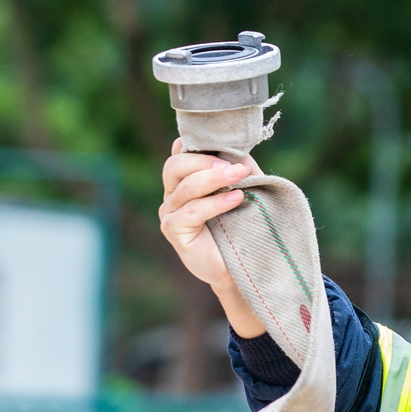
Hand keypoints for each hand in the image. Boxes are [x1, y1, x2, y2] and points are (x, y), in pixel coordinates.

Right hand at [158, 139, 266, 336]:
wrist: (238, 267)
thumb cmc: (240, 227)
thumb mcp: (242, 190)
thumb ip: (237, 169)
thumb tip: (240, 152)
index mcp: (183, 180)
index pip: (179, 152)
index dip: (196, 144)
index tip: (224, 146)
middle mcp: (171, 194)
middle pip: (175, 165)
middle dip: (205, 161)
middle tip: (234, 166)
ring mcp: (168, 212)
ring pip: (185, 187)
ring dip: (215, 178)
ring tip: (240, 176)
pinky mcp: (172, 230)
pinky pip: (192, 211)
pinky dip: (215, 203)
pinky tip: (236, 198)